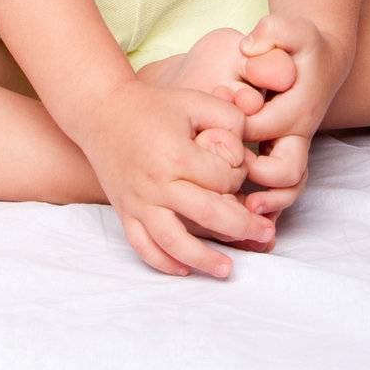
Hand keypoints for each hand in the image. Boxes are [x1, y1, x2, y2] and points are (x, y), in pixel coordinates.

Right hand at [77, 75, 278, 278]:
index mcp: (175, 155)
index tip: (240, 169)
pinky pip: (143, 247)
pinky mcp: (124, 213)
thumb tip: (247, 149)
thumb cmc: (154, 106)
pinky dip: (164, 263)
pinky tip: (185, 269)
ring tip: (228, 269)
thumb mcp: (194, 100)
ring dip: (204, 259)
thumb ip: (228, 118)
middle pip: (206, 215)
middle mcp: (156, 184)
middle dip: (242, 226)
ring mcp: (138, 202)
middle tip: (266, 232)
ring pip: (173, 242)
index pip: (220, 179)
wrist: (102, 112)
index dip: (238, 177)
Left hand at [233, 14, 351, 225]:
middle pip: (285, 171)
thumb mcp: (290, 27)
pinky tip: (247, 213)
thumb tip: (248, 48)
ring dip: (269, 202)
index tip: (213, 125)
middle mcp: (298, 133)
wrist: (322, 57)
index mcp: (296, 106)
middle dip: (256, 178)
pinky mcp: (288, 153)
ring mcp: (295, 147)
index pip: (262, 127)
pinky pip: (285, 189)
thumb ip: (271, 32)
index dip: (235, 128)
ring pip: (290, 188)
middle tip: (228, 178)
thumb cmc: (302, 44)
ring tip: (244, 210)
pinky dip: (272, 205)